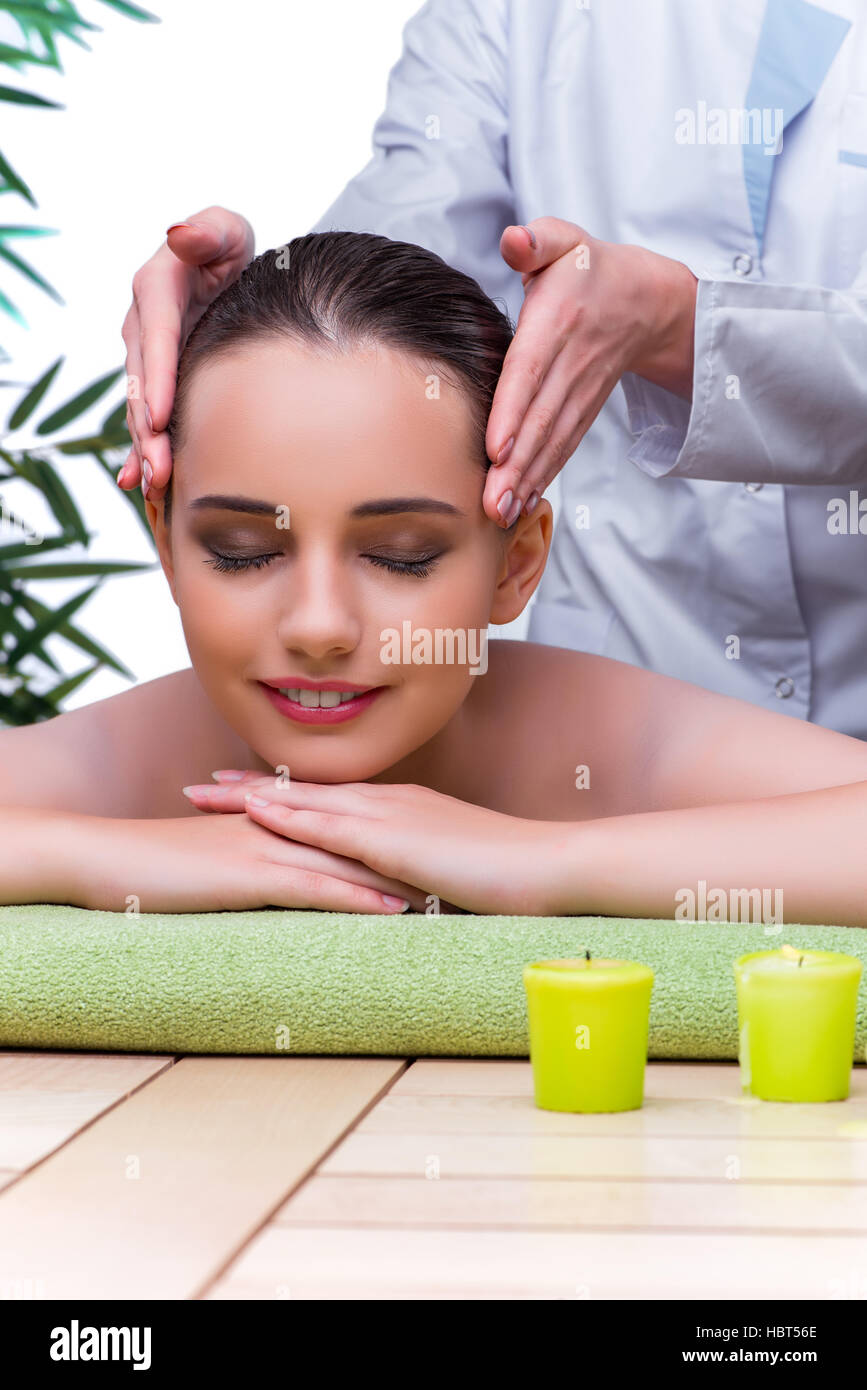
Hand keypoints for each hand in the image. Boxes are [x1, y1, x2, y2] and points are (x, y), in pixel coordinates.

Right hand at [69, 809, 426, 913]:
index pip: (345, 829)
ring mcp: (268, 848)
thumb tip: (281, 883)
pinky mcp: (251, 874)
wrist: (101, 857)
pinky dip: (357, 897)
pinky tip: (393, 912)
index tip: (437, 855)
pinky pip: (315, 887)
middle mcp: (279, 829)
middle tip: (462, 871)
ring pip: (349, 861)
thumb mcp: (213, 862)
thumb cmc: (151, 865)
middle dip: (411, 856)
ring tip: (452, 893)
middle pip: (360, 840)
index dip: (392, 842)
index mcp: (274, 824)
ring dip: (401, 877)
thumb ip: (251, 864)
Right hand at [119, 206, 254, 499]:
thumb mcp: (224, 229)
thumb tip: (181, 234)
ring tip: (155, 486)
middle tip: (160, 470)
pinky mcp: (156, 378)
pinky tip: (139, 484)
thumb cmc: (227, 245)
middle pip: (142, 384)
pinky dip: (141, 450)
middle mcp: (143, 326)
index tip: (158, 416)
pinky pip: (145, 416)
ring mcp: (147, 356)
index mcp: (156, 289)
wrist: (224, 267)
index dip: (156, 379)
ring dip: (146, 449)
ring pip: (140, 407)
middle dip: (148, 430)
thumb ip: (207, 231)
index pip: (157, 338)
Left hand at [182, 774, 571, 914]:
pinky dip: (291, 818)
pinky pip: (333, 827)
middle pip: (306, 792)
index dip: (284, 795)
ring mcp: (392, 815)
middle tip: (201, 785)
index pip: (330, 799)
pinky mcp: (396, 839)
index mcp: (402, 810)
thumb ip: (420, 878)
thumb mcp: (452, 873)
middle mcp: (390, 802)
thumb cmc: (511, 876)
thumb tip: (396, 898)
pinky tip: (257, 816)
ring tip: (206, 794)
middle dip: (250, 789)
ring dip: (253, 798)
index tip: (243, 793)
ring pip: (308, 801)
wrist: (548, 863)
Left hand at [483, 217, 697, 524]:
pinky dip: (544, 476)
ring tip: (502, 513)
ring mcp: (580, 391)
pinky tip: (523, 503)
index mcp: (558, 322)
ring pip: (553, 440)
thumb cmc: (586, 268)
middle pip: (541, 419)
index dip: (514, 410)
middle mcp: (571, 363)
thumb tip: (514, 240)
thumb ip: (536, 240)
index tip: (495, 447)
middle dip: (517, 464)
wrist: (644, 298)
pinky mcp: (584, 409)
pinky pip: (564, 446)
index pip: (531, 371)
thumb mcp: (564, 240)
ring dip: (528, 479)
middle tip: (492, 502)